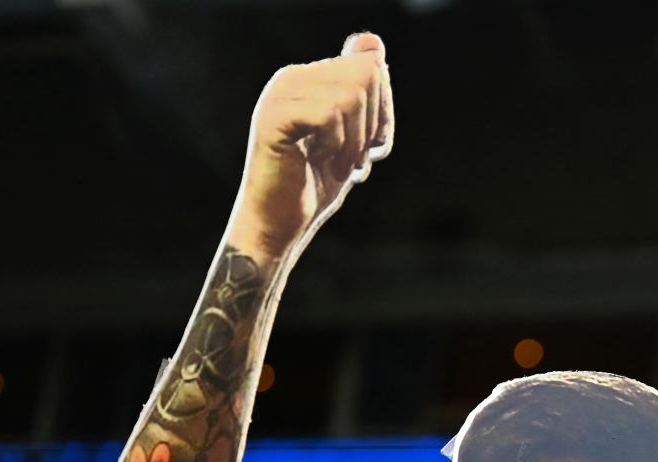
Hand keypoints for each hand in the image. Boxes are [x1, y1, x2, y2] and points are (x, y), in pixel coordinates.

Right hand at [229, 31, 394, 262]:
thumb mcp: (354, 136)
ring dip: (355, 142)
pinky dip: (338, 146)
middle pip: (366, 76)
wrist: (280, 225)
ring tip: (336, 164)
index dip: (382, 113)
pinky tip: (322, 162)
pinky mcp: (275, 117)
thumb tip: (371, 41)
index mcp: (309, 77)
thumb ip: (364, 94)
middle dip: (371, 127)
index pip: (371, 66)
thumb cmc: (315, 186)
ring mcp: (280, 95)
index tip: (366, 147)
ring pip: (351, 96)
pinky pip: (330, 114)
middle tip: (351, 159)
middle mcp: (291, 77)